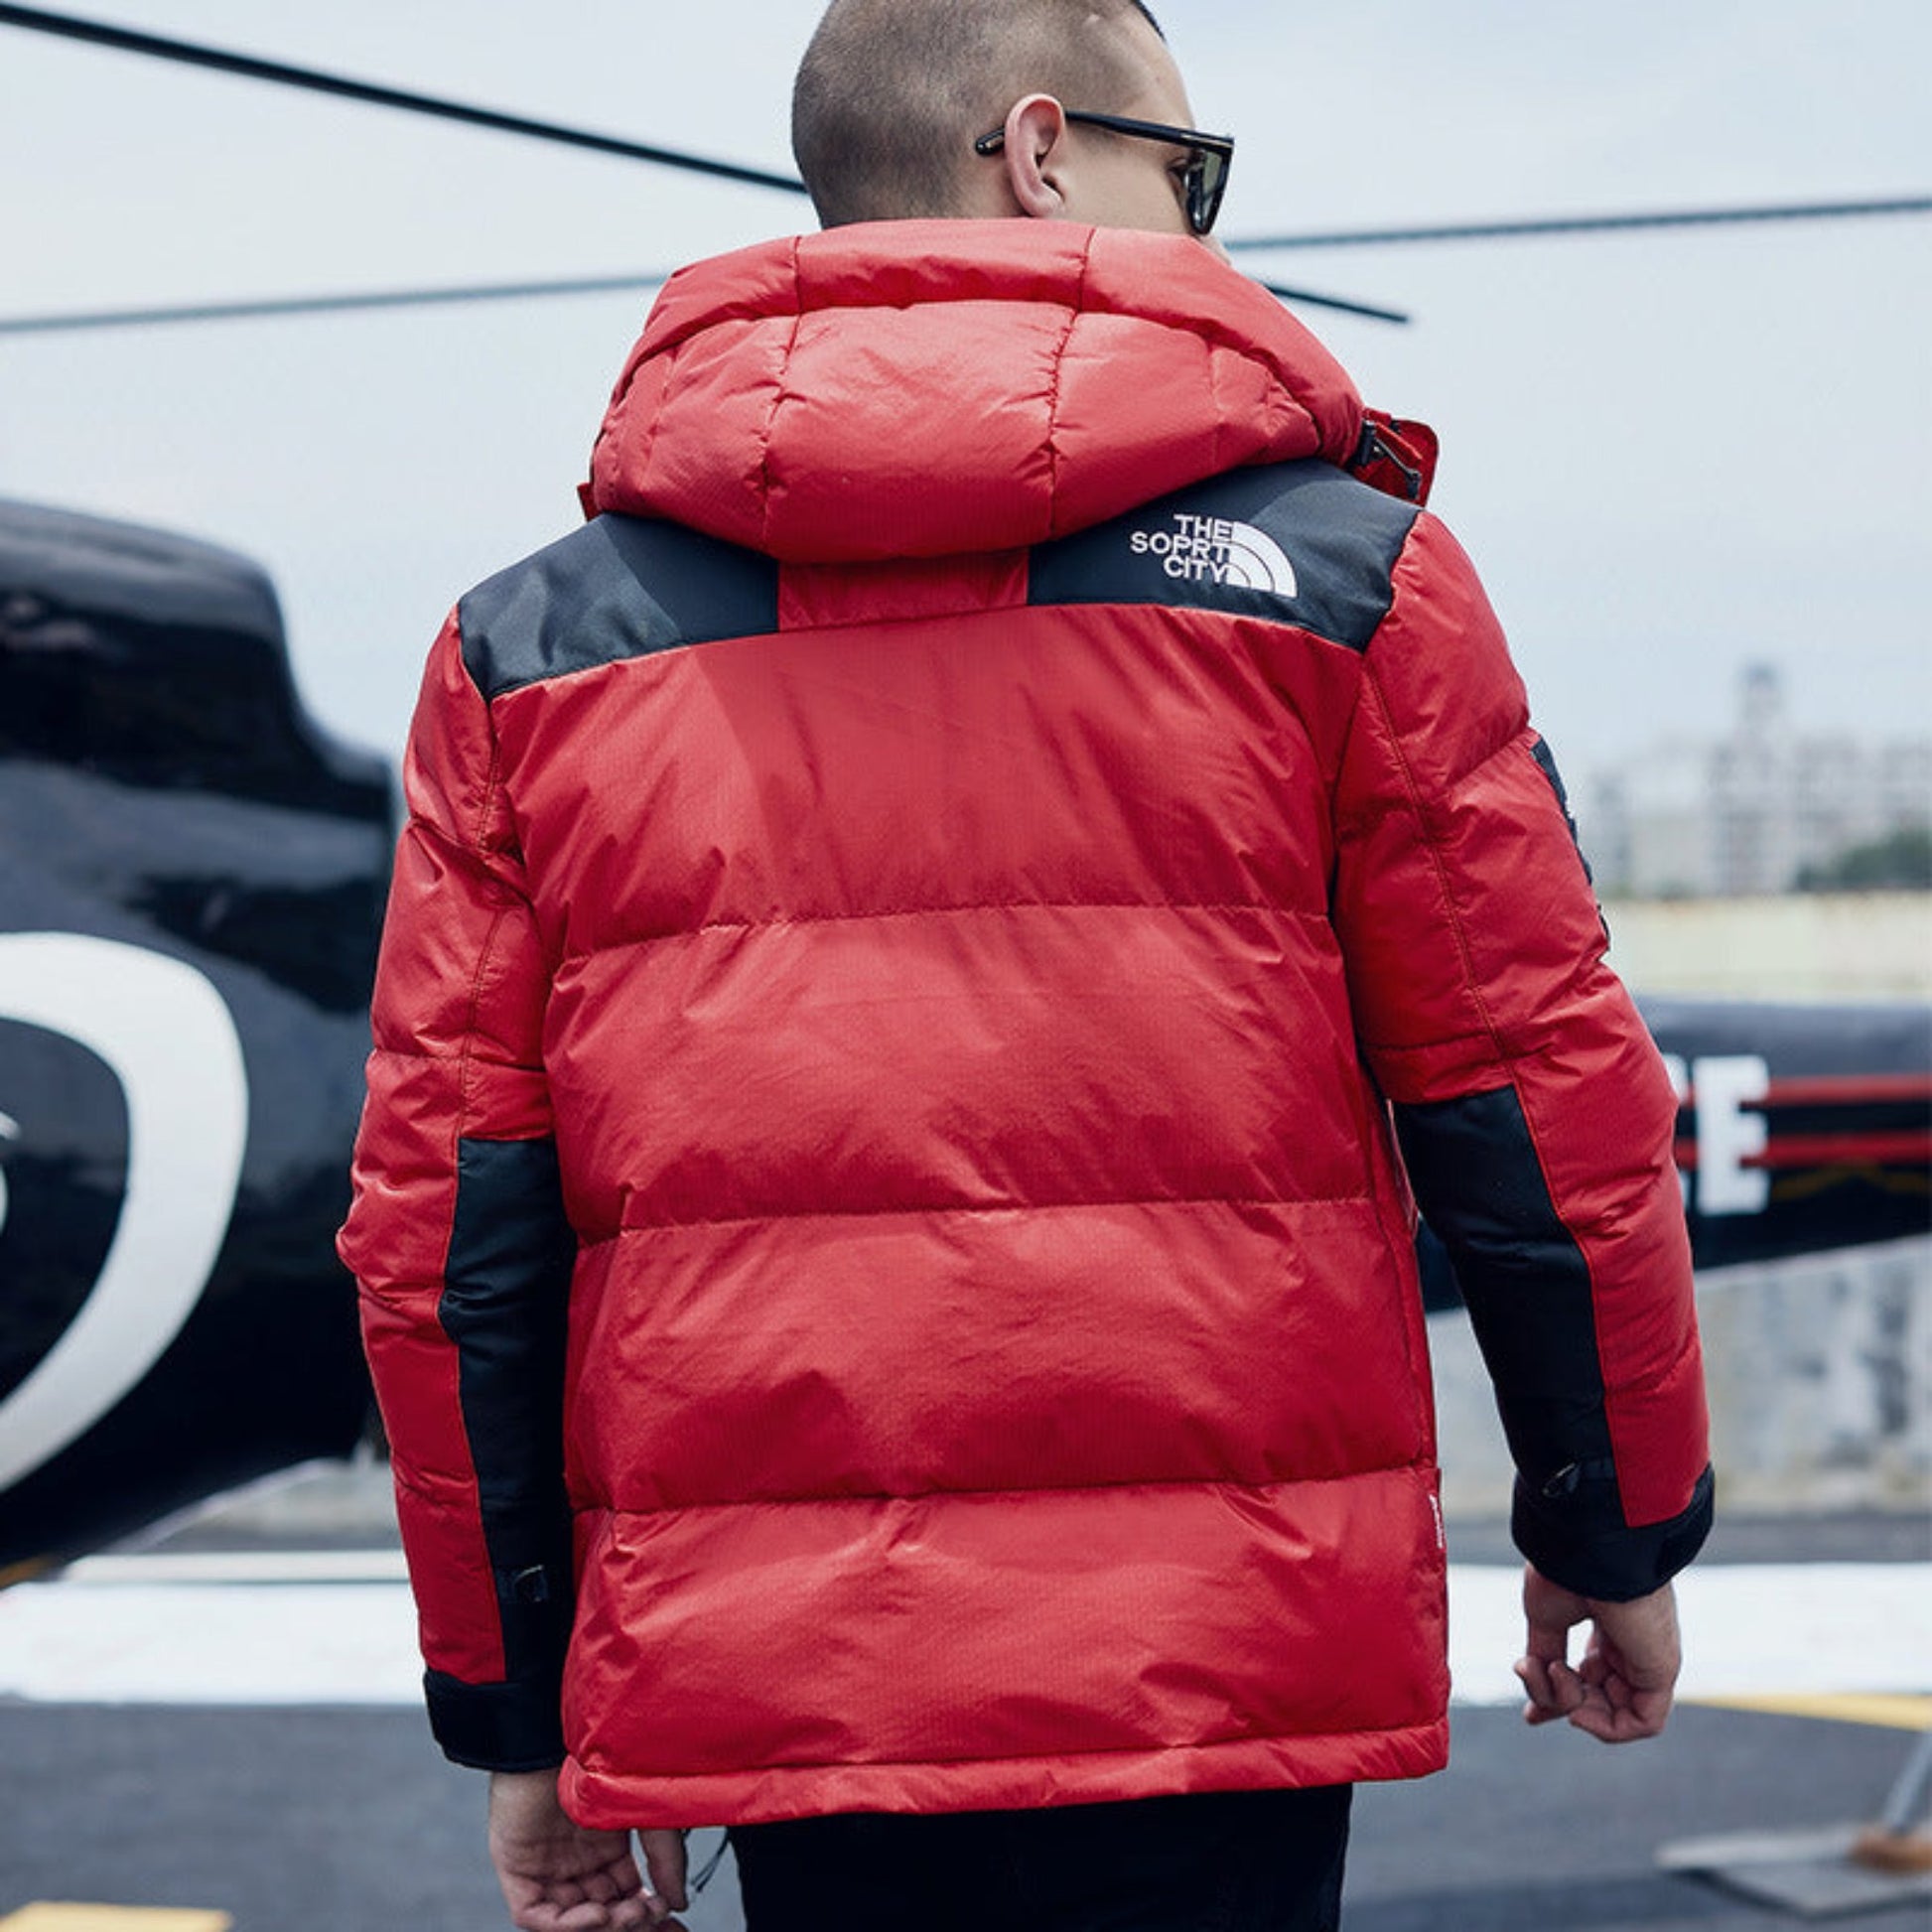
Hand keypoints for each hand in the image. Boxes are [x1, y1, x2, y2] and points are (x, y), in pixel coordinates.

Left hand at [488, 1768, 687, 1929]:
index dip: (648, 1916)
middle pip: (602, 1912)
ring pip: (571, 1920)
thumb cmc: (606, 1760)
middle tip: (650, 1916)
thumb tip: (679, 1902)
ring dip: (603, 1926)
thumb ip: (665, 1859)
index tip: (674, 1922)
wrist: (560, 1734)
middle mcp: (576, 1862)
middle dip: (629, 1922)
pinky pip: (535, 1916)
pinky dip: (567, 1926)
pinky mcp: (517, 1870)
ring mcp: (546, 1868)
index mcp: (606, 1848)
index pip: (627, 1896)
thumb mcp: (648, 1813)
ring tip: (626, 1914)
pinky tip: (598, 1914)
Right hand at [1514, 1565, 1680, 1742]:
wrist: (1586, 1549)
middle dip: (1562, 1707)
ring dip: (1573, 1705)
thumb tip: (1543, 1690)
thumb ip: (1546, 1660)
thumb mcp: (1546, 1620)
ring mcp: (1647, 1656)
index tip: (1530, 1714)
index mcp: (1607, 1624)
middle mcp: (1631, 1643)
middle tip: (1532, 1711)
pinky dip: (1605, 1727)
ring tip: (1555, 1672)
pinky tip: (1576, 1710)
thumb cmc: (1566, 1571)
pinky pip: (1642, 1722)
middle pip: (1601, 1697)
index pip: (1589, 1675)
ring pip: (1616, 1711)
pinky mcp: (1661, 1669)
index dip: (1558, 1697)